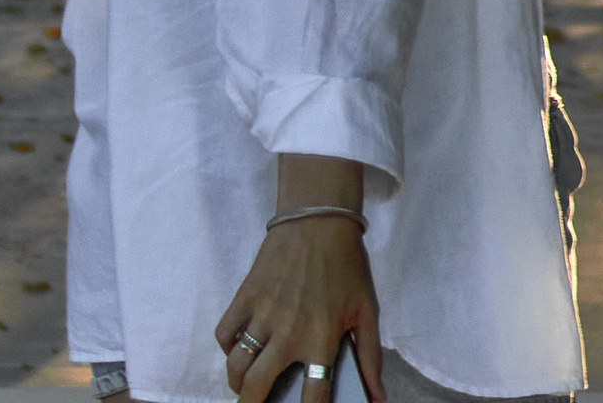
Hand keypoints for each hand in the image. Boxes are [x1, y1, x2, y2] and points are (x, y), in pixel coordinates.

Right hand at [215, 159, 382, 402]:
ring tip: (246, 386)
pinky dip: (227, 348)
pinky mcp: (245, 295)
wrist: (319, 218)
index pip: (312, 397)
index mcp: (321, 338)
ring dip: (237, 384)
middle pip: (257, 388)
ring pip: (236, 366)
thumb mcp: (366, 310)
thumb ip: (371, 358)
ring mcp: (262, 314)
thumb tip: (378, 399)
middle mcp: (288, 332)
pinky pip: (224, 333)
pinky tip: (239, 350)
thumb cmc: (346, 265)